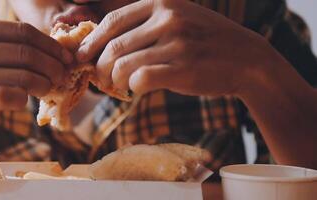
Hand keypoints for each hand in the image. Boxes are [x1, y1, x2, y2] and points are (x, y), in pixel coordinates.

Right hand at [0, 15, 72, 125]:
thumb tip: (46, 50)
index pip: (24, 32)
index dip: (51, 45)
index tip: (66, 56)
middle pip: (27, 54)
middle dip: (54, 66)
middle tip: (63, 76)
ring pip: (23, 76)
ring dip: (45, 84)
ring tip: (48, 89)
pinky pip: (7, 96)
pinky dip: (23, 99)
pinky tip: (23, 101)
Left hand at [77, 0, 274, 96]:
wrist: (246, 58)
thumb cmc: (206, 42)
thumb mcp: (179, 19)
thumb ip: (146, 25)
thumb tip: (106, 45)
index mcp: (162, 2)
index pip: (112, 22)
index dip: (91, 42)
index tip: (82, 57)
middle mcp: (168, 18)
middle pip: (113, 46)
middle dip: (99, 67)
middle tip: (100, 79)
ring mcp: (177, 43)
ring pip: (123, 65)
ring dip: (114, 81)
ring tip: (118, 86)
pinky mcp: (183, 68)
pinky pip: (141, 79)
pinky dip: (132, 88)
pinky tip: (137, 89)